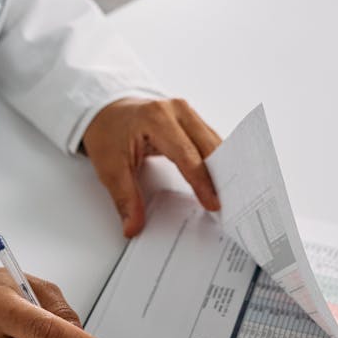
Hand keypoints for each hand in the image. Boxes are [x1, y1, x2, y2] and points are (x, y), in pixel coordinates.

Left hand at [82, 97, 221, 237]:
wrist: (106, 112)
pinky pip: (211, 140)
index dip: (203, 182)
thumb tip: (133, 226)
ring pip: (215, 142)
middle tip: (230, 203)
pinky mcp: (192, 119)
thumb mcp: (110, 168)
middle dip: (221, 176)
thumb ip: (125, 199)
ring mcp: (187, 112)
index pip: (187, 155)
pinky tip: (224, 179)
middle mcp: (176, 110)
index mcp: (156, 118)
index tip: (213, 203)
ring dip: (224, 169)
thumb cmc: (108, 133)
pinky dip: (219, 161)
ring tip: (231, 194)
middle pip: (209, 146)